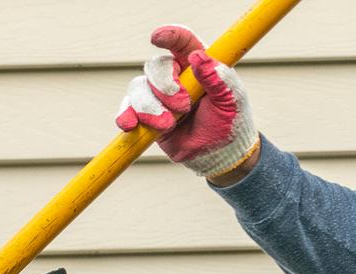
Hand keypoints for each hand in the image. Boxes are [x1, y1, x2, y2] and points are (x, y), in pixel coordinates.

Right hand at [116, 25, 260, 181]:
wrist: (218, 155)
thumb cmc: (229, 122)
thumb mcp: (231, 98)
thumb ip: (216, 78)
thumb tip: (197, 58)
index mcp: (197, 65)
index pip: (181, 42)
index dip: (169, 36)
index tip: (157, 38)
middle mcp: (175, 77)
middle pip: (155, 66)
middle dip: (164, 87)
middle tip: (183, 108)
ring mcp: (158, 97)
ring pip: (138, 88)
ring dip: (149, 107)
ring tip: (167, 125)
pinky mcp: (146, 117)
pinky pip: (127, 110)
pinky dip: (125, 115)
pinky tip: (129, 125)